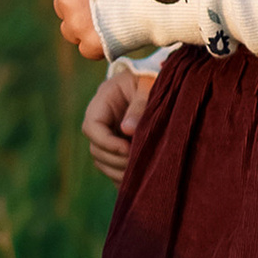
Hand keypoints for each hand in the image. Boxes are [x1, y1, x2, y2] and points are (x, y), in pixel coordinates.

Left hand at [35, 0, 110, 58]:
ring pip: (70, 28)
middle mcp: (64, 2)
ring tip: (112, 13)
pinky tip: (115, 29)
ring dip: (85, 24)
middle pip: (63, 5)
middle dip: (80, 1)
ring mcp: (77, 25)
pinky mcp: (91, 45)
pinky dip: (97, 42)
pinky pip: (85, 47)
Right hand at [82, 63, 155, 182]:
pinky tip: (138, 180)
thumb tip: (128, 130)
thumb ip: (140, 106)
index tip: (128, 150)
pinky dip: (122, 175)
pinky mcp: (120, 144)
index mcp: (105, 99)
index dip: (106, 142)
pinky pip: (113, 165)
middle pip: (95, 147)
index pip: (92, 126)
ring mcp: (110, 133)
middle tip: (138, 164)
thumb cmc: (156, 77)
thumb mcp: (150, 85)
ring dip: (118, 171)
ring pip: (102, 160)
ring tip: (140, 175)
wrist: (166, 78)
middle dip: (115, 160)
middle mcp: (103, 118)